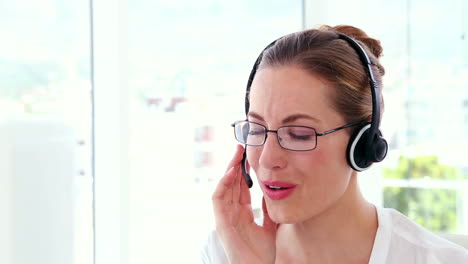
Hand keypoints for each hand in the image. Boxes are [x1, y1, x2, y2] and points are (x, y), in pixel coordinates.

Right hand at [212, 145, 277, 263]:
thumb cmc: (263, 254)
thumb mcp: (271, 227)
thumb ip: (269, 210)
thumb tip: (272, 192)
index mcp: (242, 213)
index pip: (241, 186)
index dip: (244, 171)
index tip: (249, 155)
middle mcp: (232, 212)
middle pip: (232, 183)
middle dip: (235, 165)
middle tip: (241, 147)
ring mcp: (225, 217)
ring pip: (224, 187)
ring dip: (229, 170)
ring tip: (236, 154)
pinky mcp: (221, 223)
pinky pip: (218, 200)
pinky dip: (223, 185)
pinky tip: (231, 173)